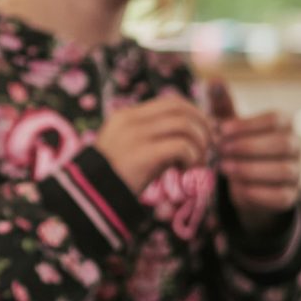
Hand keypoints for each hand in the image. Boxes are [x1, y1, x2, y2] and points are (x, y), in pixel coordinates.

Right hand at [93, 95, 214, 192]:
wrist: (92, 199)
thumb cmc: (117, 178)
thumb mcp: (133, 149)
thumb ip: (156, 137)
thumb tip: (194, 134)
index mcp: (126, 116)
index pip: (171, 101)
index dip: (194, 113)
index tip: (204, 132)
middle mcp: (130, 120)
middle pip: (180, 108)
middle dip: (202, 125)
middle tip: (208, 147)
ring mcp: (135, 135)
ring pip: (184, 125)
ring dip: (199, 144)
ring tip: (196, 163)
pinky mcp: (143, 154)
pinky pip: (181, 146)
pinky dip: (192, 157)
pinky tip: (185, 171)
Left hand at [207, 78, 300, 234]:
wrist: (245, 184)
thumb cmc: (237, 147)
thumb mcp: (229, 126)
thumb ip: (222, 105)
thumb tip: (213, 79)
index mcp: (284, 125)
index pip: (276, 119)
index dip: (248, 125)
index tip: (221, 130)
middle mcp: (295, 147)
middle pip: (282, 144)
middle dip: (248, 147)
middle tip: (219, 150)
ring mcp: (296, 173)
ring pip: (283, 170)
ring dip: (250, 169)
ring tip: (223, 167)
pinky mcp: (289, 197)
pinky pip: (280, 196)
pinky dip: (257, 192)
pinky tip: (235, 187)